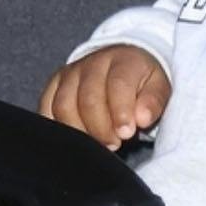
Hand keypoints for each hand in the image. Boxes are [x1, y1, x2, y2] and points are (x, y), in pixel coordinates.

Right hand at [38, 44, 170, 148]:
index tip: (126, 133)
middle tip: (114, 144)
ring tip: (96, 145)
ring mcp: (70, 73)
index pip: (118, 84)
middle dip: (100, 127)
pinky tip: (72, 141)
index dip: (121, 111)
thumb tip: (142, 118)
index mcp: (123, 60)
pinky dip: (56, 127)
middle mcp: (93, 62)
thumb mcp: (159, 88)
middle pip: (88, 98)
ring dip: (79, 130)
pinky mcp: (54, 85)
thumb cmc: (143, 82)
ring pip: (63, 105)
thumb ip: (153, 102)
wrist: (123, 65)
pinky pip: (46, 108)